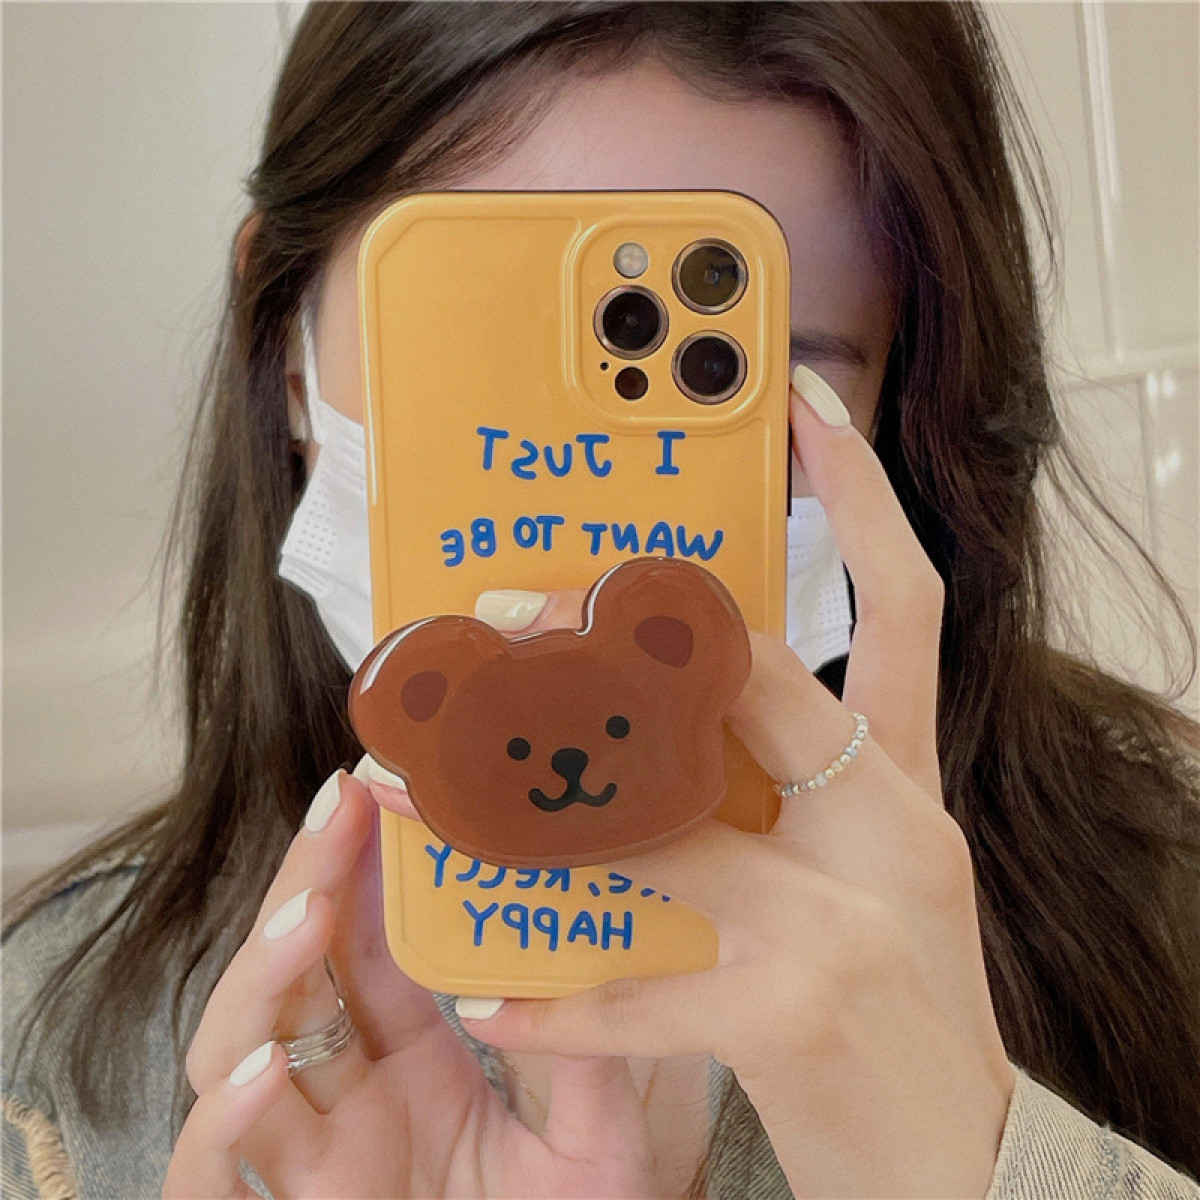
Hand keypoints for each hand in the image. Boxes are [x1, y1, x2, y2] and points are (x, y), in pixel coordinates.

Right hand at [163, 770, 658, 1198]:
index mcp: (414, 1065)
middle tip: (342, 807)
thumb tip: (593, 957)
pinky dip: (219, 1126)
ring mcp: (308, 1163)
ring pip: (235, 1051)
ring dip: (262, 977)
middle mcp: (348, 1100)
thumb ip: (586, 1065)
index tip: (384, 791)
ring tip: (312, 915)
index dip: (370, 871)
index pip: (374, 948)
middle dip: (311, 883)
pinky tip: (261, 1072)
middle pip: (299, 974)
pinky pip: (211, 1179)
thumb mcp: (592, 1150)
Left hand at [445, 382, 1015, 1198]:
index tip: (802, 409)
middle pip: (752, 678)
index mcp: (907, 783)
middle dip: (623, 632)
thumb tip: (662, 717)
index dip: (862, 497)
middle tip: (511, 601)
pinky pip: (640, 986)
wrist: (972, 1166)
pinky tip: (487, 988)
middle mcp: (887, 825)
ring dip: (528, 797)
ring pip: (663, 815)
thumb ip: (788, 790)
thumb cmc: (901, 1005)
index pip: (904, 604)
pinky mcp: (792, 1009)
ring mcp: (842, 914)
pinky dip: (555, 994)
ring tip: (425, 773)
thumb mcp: (870, 872)